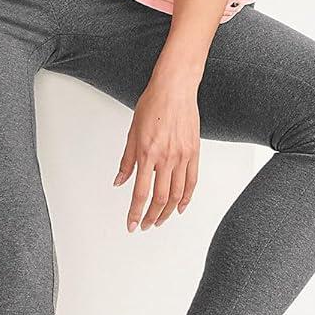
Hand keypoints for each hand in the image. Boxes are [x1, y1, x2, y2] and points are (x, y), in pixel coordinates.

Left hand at [115, 69, 200, 231]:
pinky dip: (187, 198)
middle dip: (151, 216)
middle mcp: (166, 158)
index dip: (135, 213)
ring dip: (167, 212)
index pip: (140, 193)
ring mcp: (182, 156)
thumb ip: (126, 161)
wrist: (175, 88)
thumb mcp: (132, 133)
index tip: (131, 224)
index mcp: (147, 153)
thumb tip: (119, 181)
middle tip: (145, 225)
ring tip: (160, 220)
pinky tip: (180, 207)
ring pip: (177, 194)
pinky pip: (192, 181)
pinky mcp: (194, 152)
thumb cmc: (153, 104)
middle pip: (160, 199)